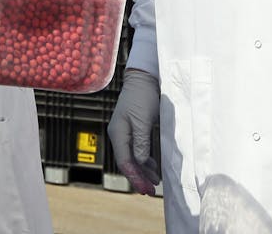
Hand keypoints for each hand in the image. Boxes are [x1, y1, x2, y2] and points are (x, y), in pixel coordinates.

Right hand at [107, 68, 161, 194]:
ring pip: (133, 158)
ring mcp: (126, 133)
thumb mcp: (142, 121)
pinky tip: (153, 168)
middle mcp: (119, 135)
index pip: (124, 161)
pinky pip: (138, 151)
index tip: (146, 189)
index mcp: (118, 133)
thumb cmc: (142, 97)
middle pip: (127, 162)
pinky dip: (145, 162)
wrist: (144, 79)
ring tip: (154, 183)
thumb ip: (141, 143)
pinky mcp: (134, 130)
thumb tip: (141, 163)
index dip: (135, 177)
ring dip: (143, 171)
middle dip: (138, 178)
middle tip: (150, 192)